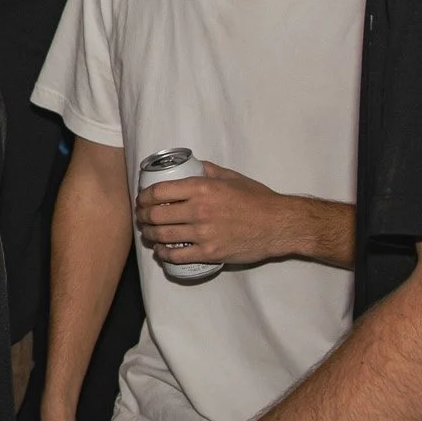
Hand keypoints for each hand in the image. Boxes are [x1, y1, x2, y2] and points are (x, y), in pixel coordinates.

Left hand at [137, 163, 343, 266]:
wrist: (280, 225)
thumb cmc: (258, 199)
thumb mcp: (232, 177)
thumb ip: (209, 171)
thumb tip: (192, 165)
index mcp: (202, 188)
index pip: (159, 191)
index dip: (144, 197)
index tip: (142, 200)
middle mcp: (199, 210)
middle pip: (155, 214)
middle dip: (142, 216)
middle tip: (141, 218)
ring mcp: (203, 233)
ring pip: (163, 235)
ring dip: (150, 235)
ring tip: (148, 234)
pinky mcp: (210, 252)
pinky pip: (177, 255)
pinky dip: (164, 254)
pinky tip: (161, 251)